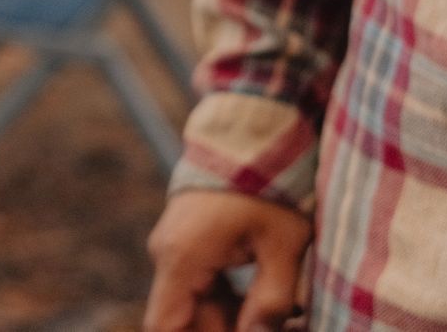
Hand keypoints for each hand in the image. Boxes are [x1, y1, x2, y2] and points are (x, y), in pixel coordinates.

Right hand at [146, 191, 310, 331]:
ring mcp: (177, 247)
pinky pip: (202, 286)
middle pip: (185, 319)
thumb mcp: (281, 246)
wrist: (249, 134)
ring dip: (233, 321)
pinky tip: (271, 305)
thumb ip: (270, 301)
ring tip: (282, 320)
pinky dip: (231, 303)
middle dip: (227, 331)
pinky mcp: (189, 242)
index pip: (163, 326)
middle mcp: (169, 254)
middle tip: (275, 328)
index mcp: (183, 257)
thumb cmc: (268, 187)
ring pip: (195, 305)